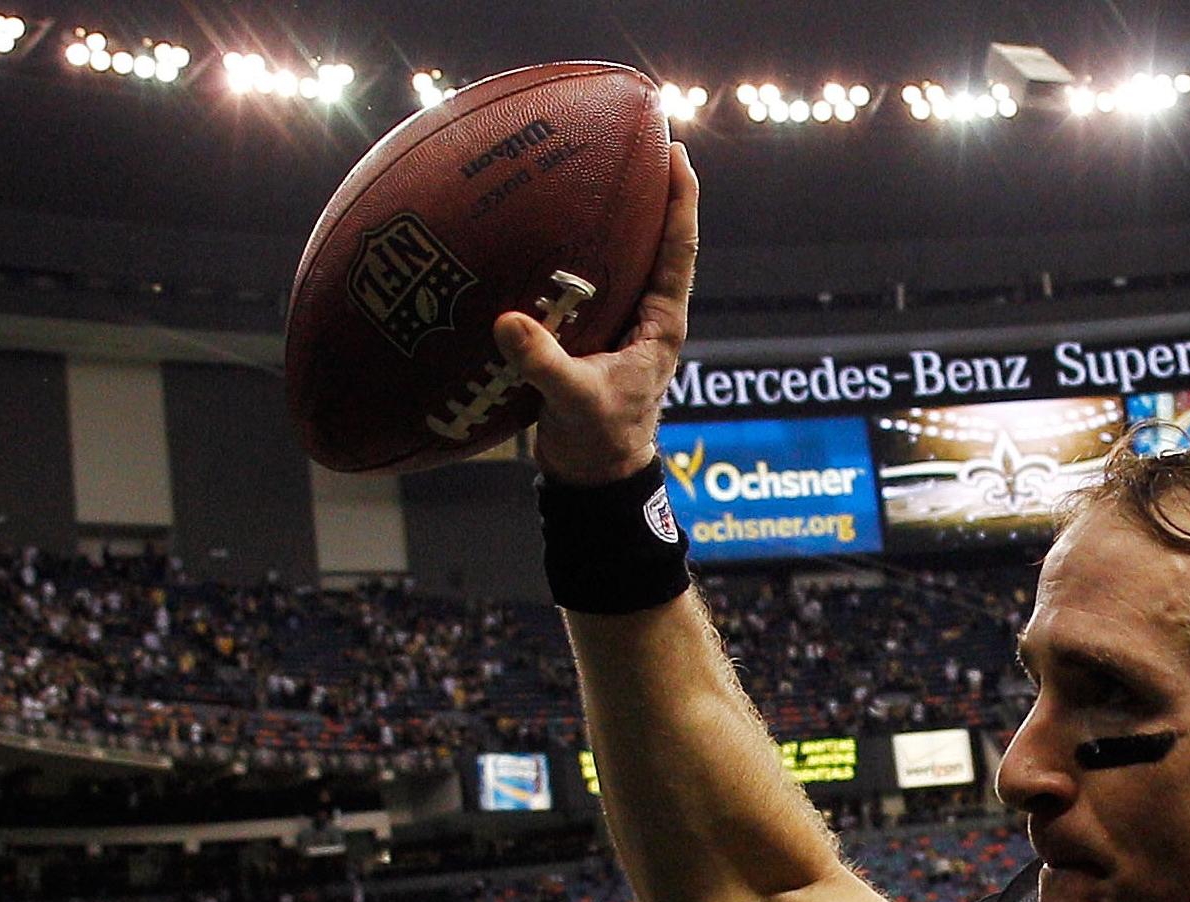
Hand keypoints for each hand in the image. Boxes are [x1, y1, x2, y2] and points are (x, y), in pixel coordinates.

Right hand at [495, 143, 698, 483]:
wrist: (591, 479)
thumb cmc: (598, 444)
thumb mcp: (575, 403)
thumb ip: (545, 364)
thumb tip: (508, 322)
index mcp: (660, 325)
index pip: (677, 251)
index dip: (681, 202)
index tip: (676, 152)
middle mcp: (645, 316)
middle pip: (654, 241)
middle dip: (648, 191)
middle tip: (636, 136)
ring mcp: (619, 323)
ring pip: (620, 258)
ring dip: (611, 216)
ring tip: (591, 166)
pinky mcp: (591, 334)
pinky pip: (584, 280)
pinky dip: (570, 251)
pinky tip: (546, 225)